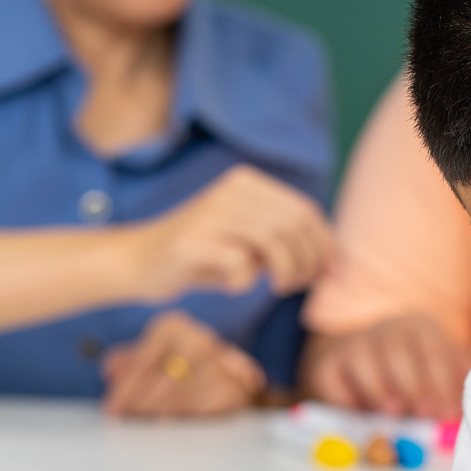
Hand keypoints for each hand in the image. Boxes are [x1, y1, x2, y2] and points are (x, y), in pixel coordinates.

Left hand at [101, 309, 266, 416]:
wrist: (227, 372)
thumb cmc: (179, 363)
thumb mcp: (151, 355)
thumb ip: (129, 361)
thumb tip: (110, 368)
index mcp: (172, 327)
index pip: (145, 360)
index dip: (126, 387)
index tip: (112, 407)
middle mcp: (199, 340)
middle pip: (165, 378)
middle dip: (141, 402)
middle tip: (124, 419)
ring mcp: (220, 364)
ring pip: (184, 395)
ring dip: (158, 413)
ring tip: (141, 424)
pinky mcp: (233, 389)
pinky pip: (204, 408)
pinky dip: (183, 419)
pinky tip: (167, 426)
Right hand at [134, 165, 333, 301]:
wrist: (135, 263)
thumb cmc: (201, 258)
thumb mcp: (248, 245)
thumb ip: (286, 246)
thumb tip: (335, 263)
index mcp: (247, 183)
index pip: (305, 210)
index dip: (326, 244)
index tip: (331, 273)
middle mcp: (230, 190)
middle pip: (294, 225)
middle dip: (308, 261)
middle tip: (296, 285)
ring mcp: (210, 214)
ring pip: (274, 239)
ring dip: (286, 272)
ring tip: (276, 287)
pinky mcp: (192, 242)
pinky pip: (240, 263)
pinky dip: (245, 281)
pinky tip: (232, 285)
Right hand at [301, 313, 466, 418]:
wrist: (358, 371)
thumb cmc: (411, 381)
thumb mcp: (440, 380)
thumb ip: (453, 393)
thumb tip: (459, 417)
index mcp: (420, 329)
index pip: (434, 351)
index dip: (441, 383)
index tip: (447, 412)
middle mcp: (386, 329)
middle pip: (399, 354)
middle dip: (414, 386)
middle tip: (424, 414)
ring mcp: (354, 345)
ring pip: (365, 362)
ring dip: (380, 389)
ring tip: (393, 412)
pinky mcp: (326, 365)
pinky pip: (335, 380)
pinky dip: (346, 399)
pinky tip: (361, 416)